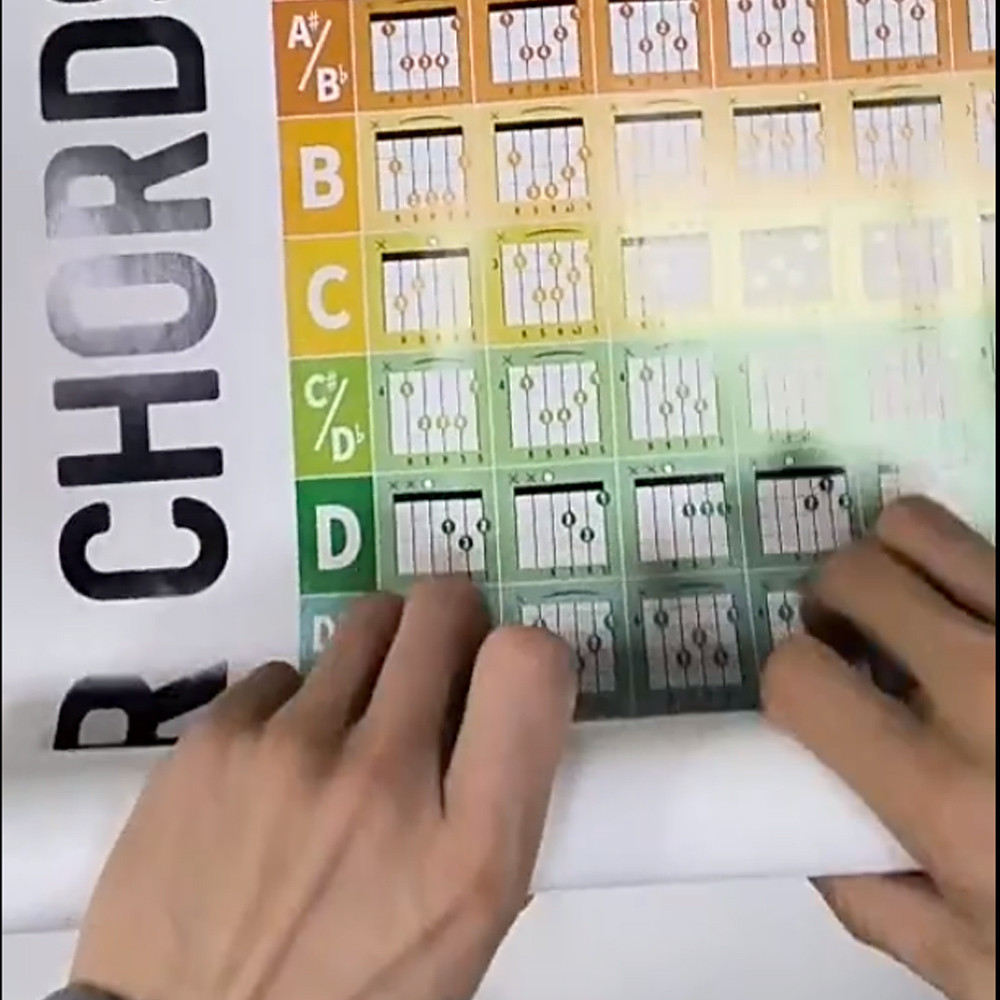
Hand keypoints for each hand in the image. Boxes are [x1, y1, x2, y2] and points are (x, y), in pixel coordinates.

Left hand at [70, 580, 575, 999]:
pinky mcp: (212, 741)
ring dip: (372, 659)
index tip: (506, 670)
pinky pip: (281, 674)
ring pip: (362, 626)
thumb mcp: (462, 933)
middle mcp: (382, 784)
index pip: (528, 667)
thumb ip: (497, 815)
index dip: (526, 654)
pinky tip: (275, 769)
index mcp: (469, 854)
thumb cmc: (344, 997)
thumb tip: (503, 719)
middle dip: (447, 623)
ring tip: (350, 722)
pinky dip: (292, 706)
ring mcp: (289, 753)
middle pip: (440, 613)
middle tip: (435, 657)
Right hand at [765, 497, 995, 999]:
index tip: (813, 703)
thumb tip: (814, 828)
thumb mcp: (982, 971)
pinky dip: (972, 580)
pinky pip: (996, 557)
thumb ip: (875, 901)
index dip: (788, 682)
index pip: (803, 677)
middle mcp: (997, 694)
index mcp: (949, 797)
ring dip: (892, 565)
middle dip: (830, 606)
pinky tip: (990, 633)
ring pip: (922, 530)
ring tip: (913, 613)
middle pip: (855, 574)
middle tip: (853, 646)